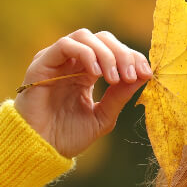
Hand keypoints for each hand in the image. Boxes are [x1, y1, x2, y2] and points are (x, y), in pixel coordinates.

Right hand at [14, 29, 151, 157]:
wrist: (40, 149)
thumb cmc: (67, 136)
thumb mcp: (102, 116)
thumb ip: (119, 97)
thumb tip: (143, 76)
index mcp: (87, 73)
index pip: (113, 51)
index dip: (132, 58)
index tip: (146, 73)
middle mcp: (72, 62)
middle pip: (102, 39)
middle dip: (122, 54)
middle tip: (132, 74)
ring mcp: (57, 61)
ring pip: (85, 37)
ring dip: (106, 54)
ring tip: (115, 78)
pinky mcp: (42, 63)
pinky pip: (65, 45)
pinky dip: (85, 54)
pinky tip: (96, 74)